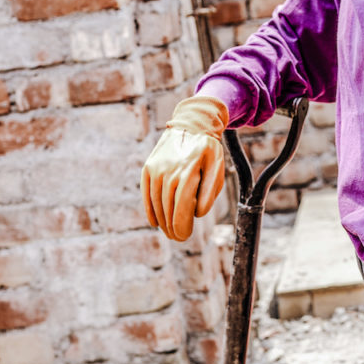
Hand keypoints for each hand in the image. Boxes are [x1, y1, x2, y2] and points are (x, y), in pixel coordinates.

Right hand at [140, 96, 228, 240]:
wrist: (191, 125)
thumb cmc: (208, 150)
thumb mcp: (216, 167)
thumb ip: (209, 192)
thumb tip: (197, 214)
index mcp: (187, 171)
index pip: (182, 206)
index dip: (182, 225)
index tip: (184, 237)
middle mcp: (169, 170)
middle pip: (168, 207)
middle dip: (172, 227)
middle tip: (178, 238)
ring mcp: (156, 169)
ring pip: (156, 202)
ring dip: (162, 221)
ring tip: (169, 232)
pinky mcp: (148, 168)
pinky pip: (147, 193)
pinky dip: (150, 209)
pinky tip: (155, 222)